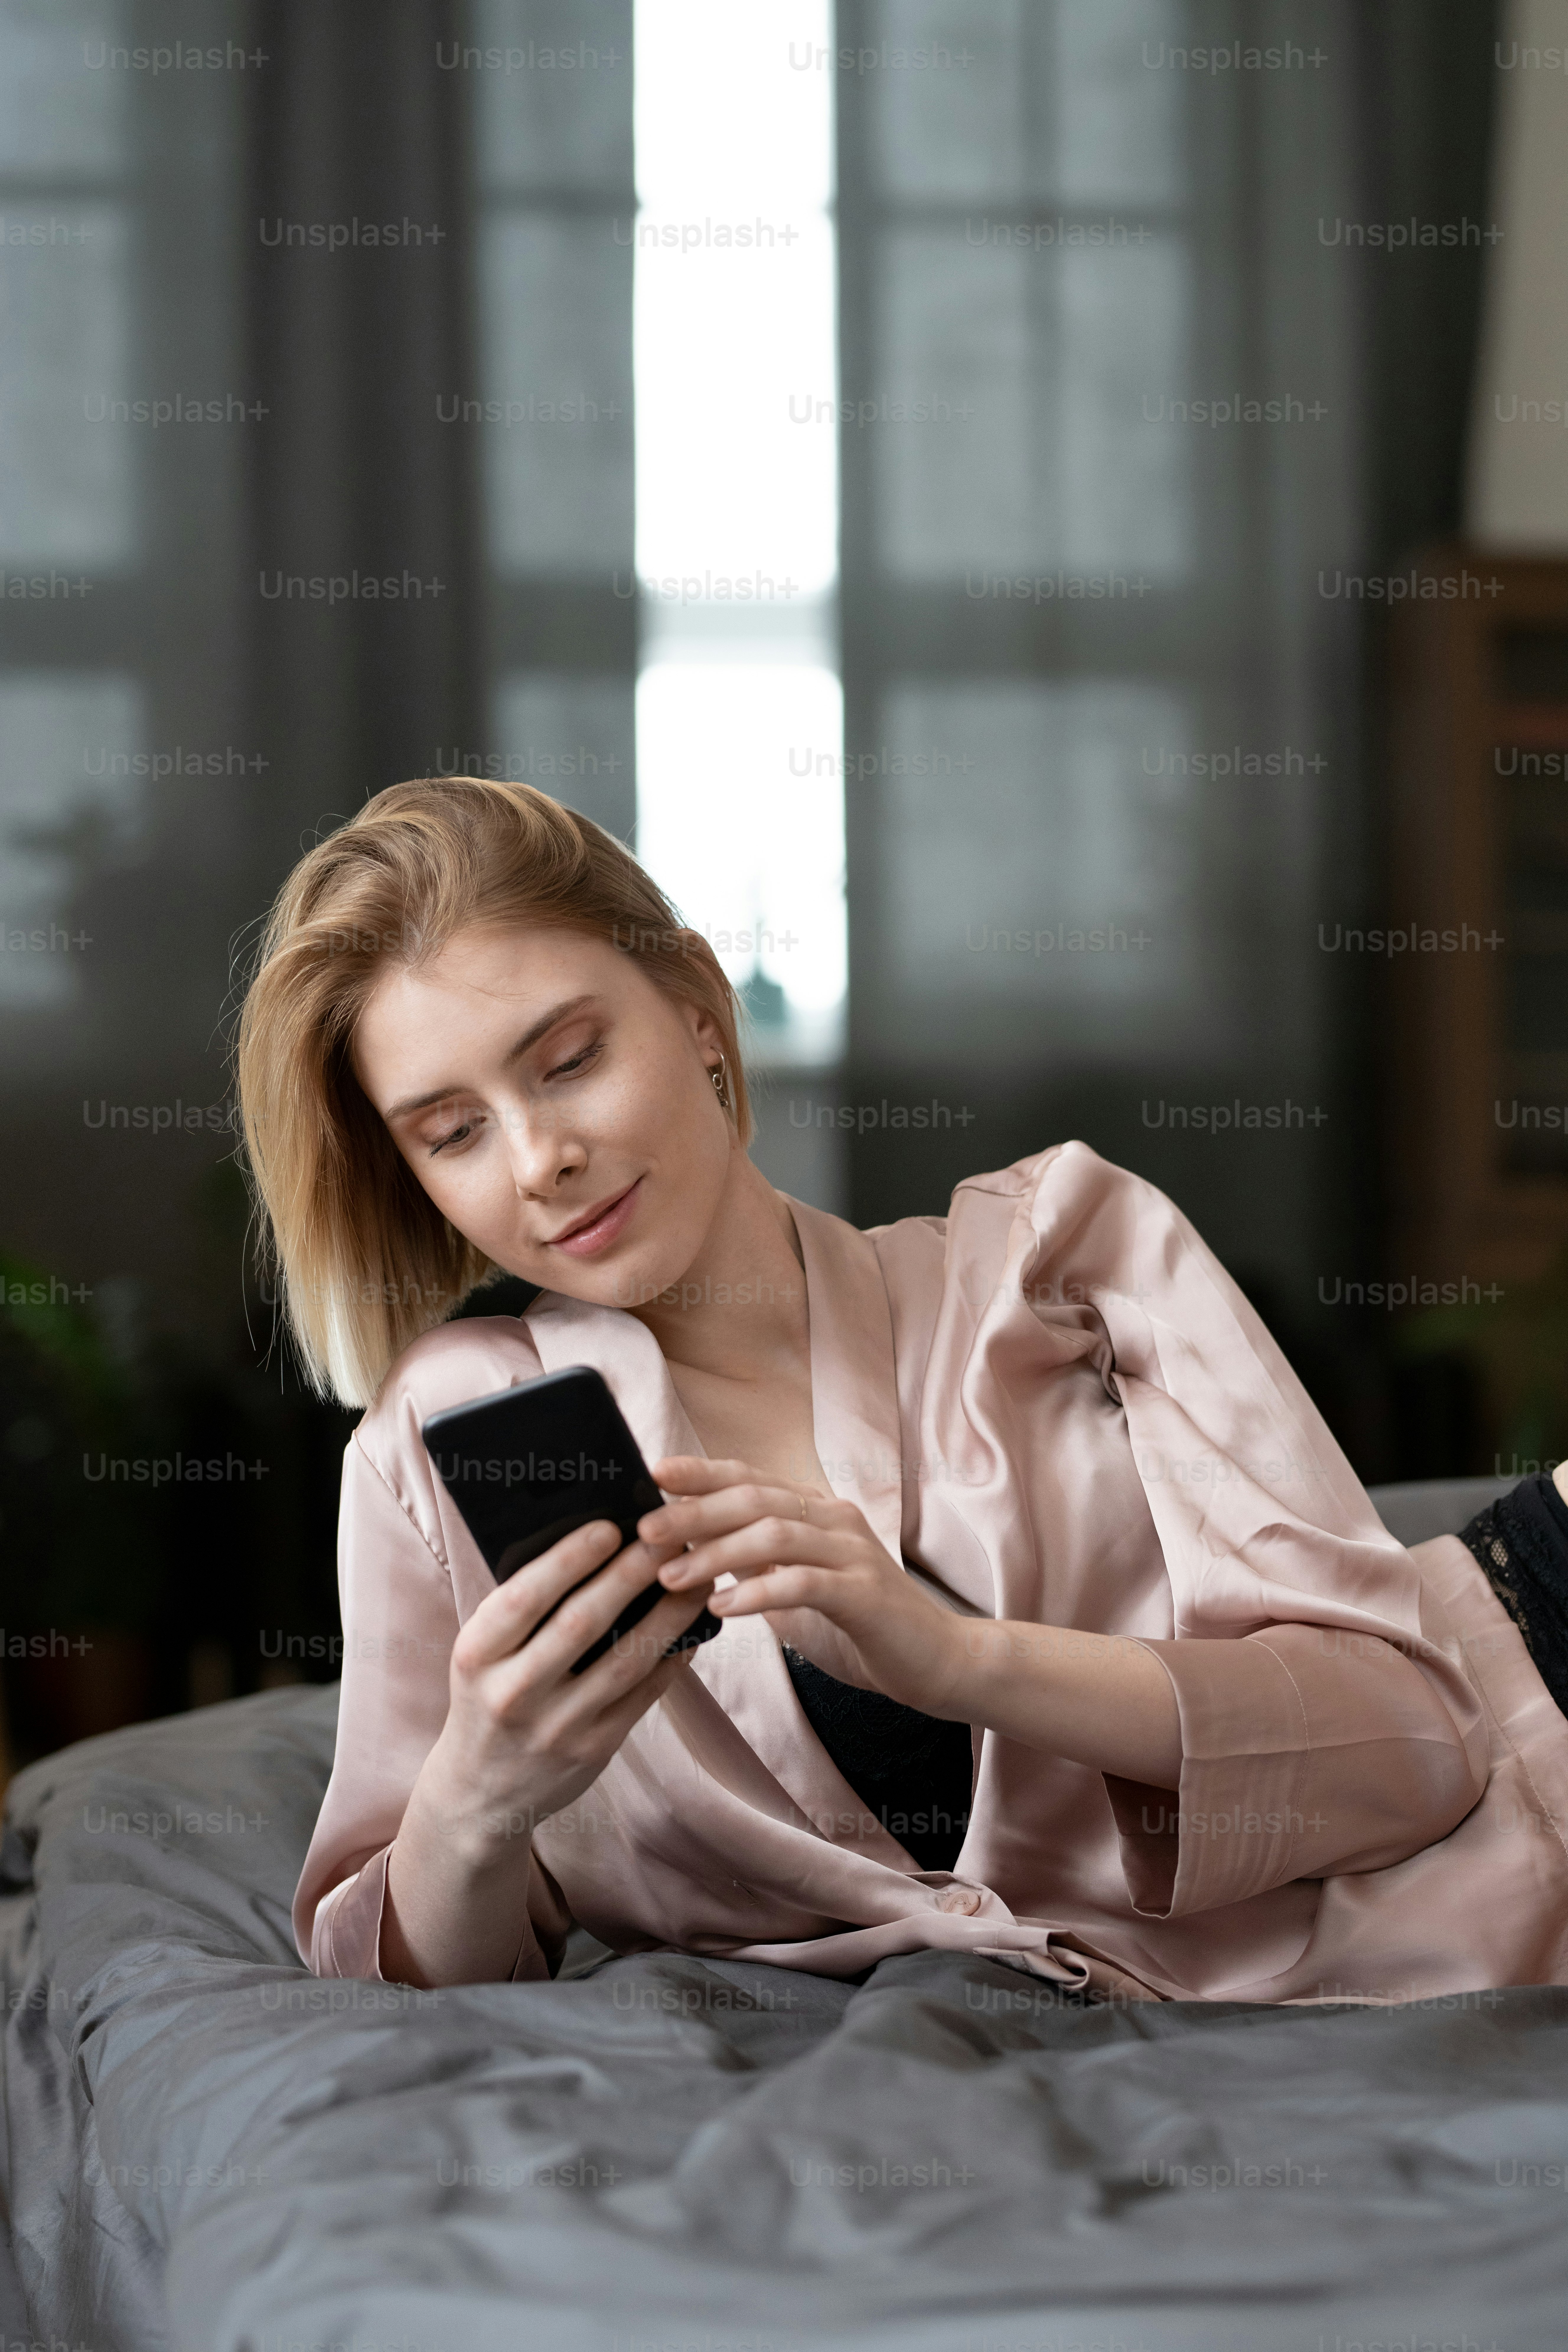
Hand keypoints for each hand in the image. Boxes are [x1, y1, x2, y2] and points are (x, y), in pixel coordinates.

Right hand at [418, 1515, 714, 1866]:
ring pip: (625, 1659)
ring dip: (668, 1613)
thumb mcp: (483, 1655)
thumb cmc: (488, 1697)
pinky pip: (644, 1694)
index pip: (524, 1598)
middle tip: (667, 1536)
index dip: (567, 1560)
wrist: (481, 1791)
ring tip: (697, 1576)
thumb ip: (523, 1610)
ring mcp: (556, 1726)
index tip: (607, 1526)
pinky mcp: (594, 1749)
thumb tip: (594, 1545)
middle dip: (629, 1574)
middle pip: (581, 1623)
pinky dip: (672, 1656)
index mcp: (476, 1656)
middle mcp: (513, 1693)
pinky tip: (693, 1627)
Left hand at [641, 1456, 965, 1716]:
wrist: (933, 1660)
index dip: (701, 1472)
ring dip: (717, 1552)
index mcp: (815, 1512)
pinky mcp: (865, 1592)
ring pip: (775, 1534)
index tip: (652, 1471)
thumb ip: (751, 1565)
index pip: (750, 1477)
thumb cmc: (855, 1626)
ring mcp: (853, 1553)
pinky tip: (724, 1607)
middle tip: (646, 1529)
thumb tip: (688, 1547)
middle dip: (695, 1511)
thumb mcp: (791, 1591)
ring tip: (672, 1575)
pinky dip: (758, 1593)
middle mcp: (834, 1519)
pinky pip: (804, 1582)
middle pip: (755, 1498)